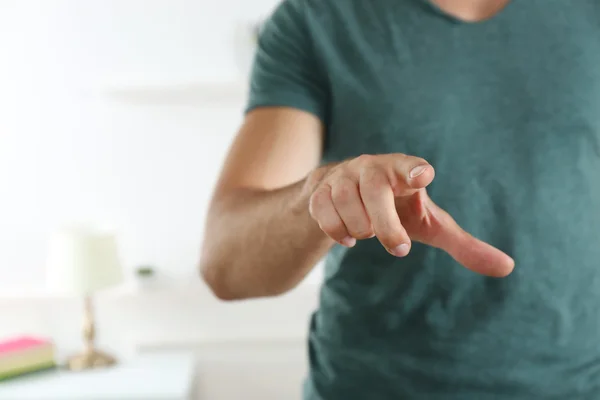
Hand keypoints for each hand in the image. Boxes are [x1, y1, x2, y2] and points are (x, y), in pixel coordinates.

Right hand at [307, 154, 513, 276]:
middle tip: (400, 249)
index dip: (414, 171)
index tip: (423, 176)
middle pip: (376, 193)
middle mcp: (371, 167)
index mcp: (402, 170)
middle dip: (386, 227)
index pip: (409, 166)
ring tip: (367, 231)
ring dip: (361, 230)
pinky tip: (347, 235)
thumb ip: (463, 244)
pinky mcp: (319, 190)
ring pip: (348, 206)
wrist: (345, 194)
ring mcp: (343, 177)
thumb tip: (508, 268)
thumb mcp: (430, 224)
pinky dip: (337, 231)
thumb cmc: (397, 208)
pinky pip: (324, 214)